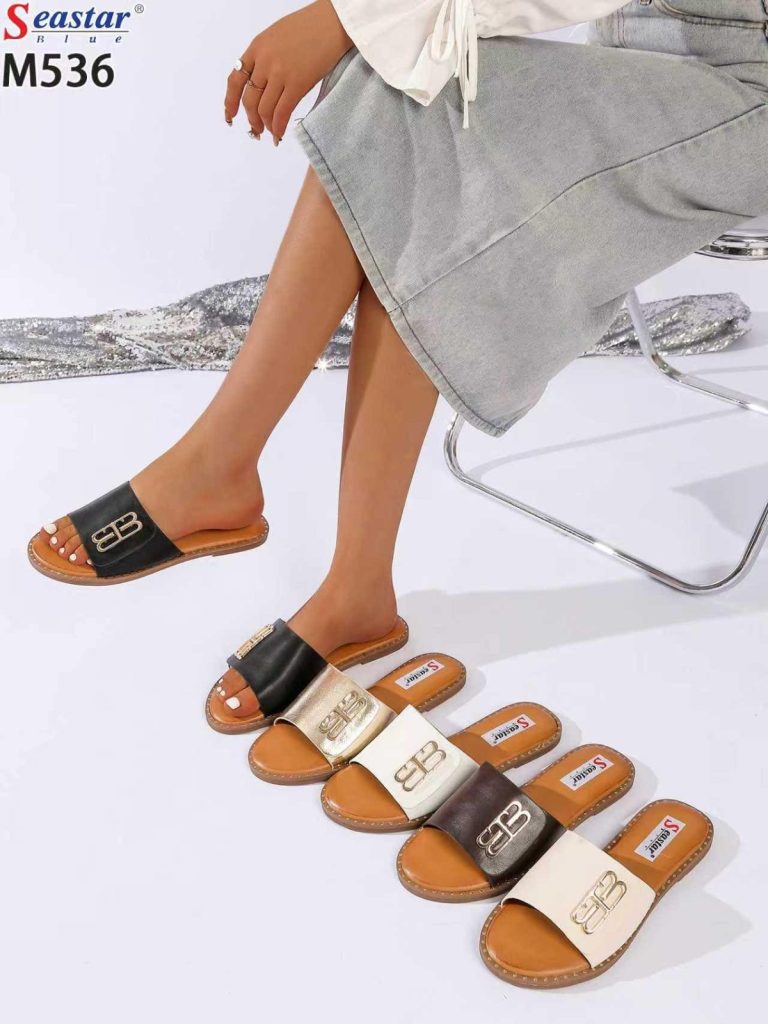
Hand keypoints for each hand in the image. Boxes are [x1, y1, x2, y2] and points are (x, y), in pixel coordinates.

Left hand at [225, 0, 351, 143]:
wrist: (332, 22)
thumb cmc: (309, 26)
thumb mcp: (276, 36)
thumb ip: (265, 56)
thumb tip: (262, 82)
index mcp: (256, 48)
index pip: (234, 80)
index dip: (230, 102)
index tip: (230, 116)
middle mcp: (264, 62)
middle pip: (249, 100)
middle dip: (251, 119)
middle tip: (256, 130)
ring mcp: (280, 73)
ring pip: (264, 109)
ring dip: (266, 125)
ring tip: (271, 133)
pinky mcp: (297, 84)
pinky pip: (282, 112)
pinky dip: (279, 127)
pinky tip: (280, 134)